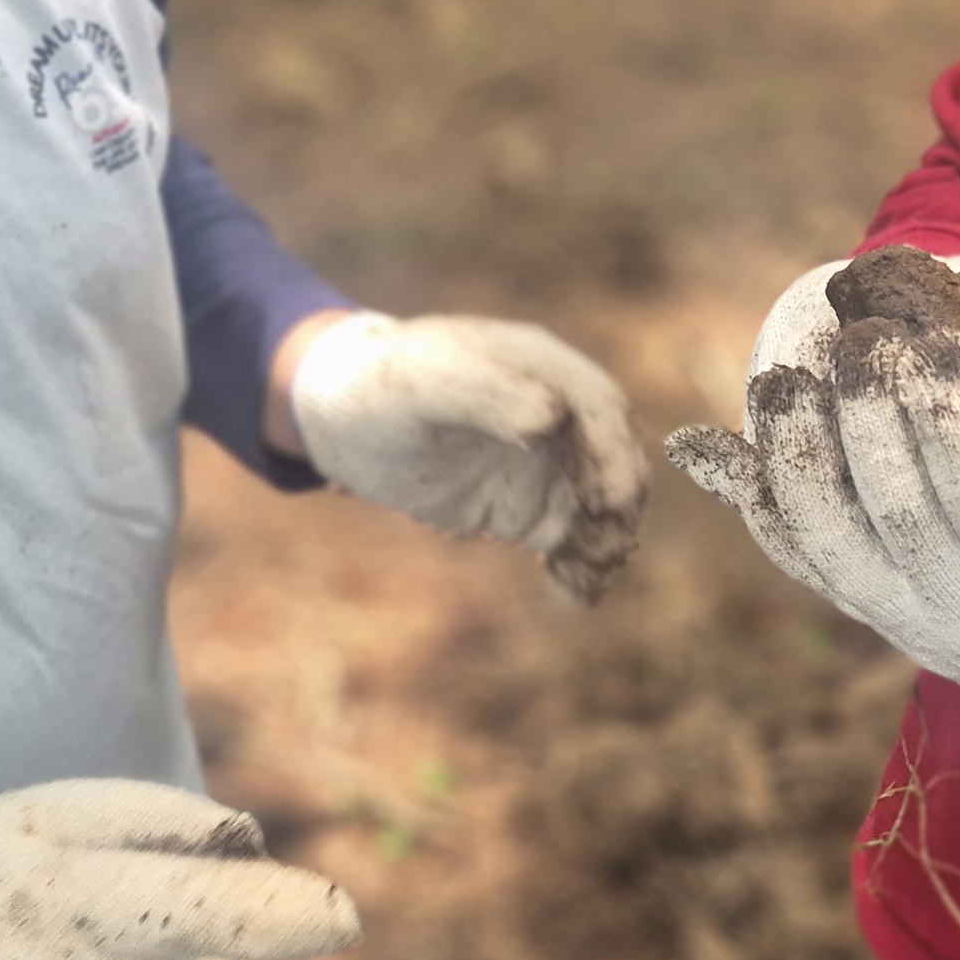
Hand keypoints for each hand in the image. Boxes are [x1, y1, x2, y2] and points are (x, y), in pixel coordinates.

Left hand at [284, 311, 647, 603]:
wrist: (340, 421)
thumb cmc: (378, 386)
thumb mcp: (423, 384)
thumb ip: (486, 394)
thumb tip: (551, 418)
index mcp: (539, 366)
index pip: (599, 406)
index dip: (613, 451)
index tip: (610, 498)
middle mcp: (555, 413)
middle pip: (611, 457)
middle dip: (619, 503)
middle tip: (608, 549)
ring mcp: (544, 462)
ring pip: (598, 503)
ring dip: (606, 538)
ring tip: (592, 578)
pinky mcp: (525, 505)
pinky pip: (569, 537)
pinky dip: (580, 564)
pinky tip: (580, 593)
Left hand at [665, 259, 959, 742]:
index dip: (958, 425)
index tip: (941, 345)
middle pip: (894, 515)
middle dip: (871, 417)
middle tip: (864, 337)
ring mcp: (906, 621)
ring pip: (825, 543)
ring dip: (792, 456)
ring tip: (785, 378)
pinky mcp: (868, 610)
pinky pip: (795, 557)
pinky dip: (747, 498)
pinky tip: (699, 445)